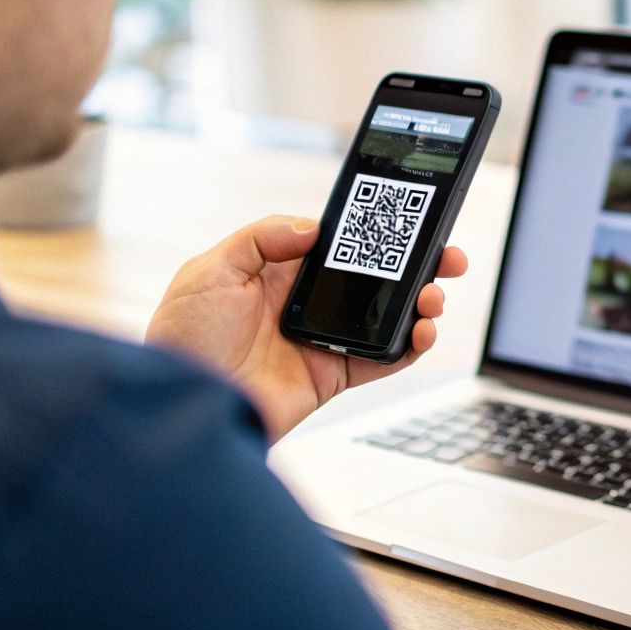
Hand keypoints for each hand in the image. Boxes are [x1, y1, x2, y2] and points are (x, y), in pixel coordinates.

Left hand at [145, 214, 467, 443]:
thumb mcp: (210, 270)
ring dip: (419, 304)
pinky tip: (422, 332)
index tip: (407, 222)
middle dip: (415, 266)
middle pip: (374, 279)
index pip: (340, 246)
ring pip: (387, 317)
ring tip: (433, 297)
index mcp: (278, 273)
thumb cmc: (183, 342)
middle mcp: (306, 305)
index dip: (375, 234)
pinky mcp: (332, 377)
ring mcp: (322, 341)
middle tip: (446, 258)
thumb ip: (262, 238)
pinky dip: (410, 348)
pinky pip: (382, 360)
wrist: (186, 407)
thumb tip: (314, 227)